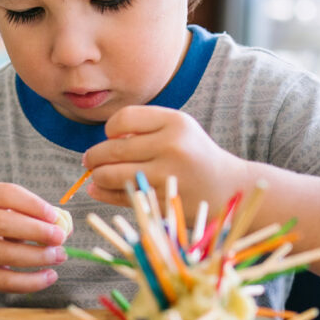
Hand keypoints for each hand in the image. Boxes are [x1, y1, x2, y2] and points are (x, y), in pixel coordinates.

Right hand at [0, 182, 67, 296]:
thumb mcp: (10, 216)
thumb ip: (37, 217)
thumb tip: (66, 226)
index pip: (6, 194)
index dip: (33, 204)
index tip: (54, 216)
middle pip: (4, 222)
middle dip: (37, 230)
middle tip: (60, 238)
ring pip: (7, 254)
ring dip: (39, 256)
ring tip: (60, 256)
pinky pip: (7, 281)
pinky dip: (33, 281)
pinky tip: (50, 276)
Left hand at [82, 105, 245, 220]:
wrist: (230, 188)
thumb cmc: (195, 156)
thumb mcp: (179, 131)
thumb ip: (144, 129)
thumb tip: (101, 143)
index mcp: (175, 122)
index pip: (124, 118)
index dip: (110, 129)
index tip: (111, 138)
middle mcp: (172, 146)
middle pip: (113, 149)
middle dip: (94, 156)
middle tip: (89, 161)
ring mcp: (167, 176)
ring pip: (112, 175)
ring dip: (97, 176)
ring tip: (96, 176)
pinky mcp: (163, 201)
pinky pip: (122, 196)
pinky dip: (103, 193)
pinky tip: (98, 189)